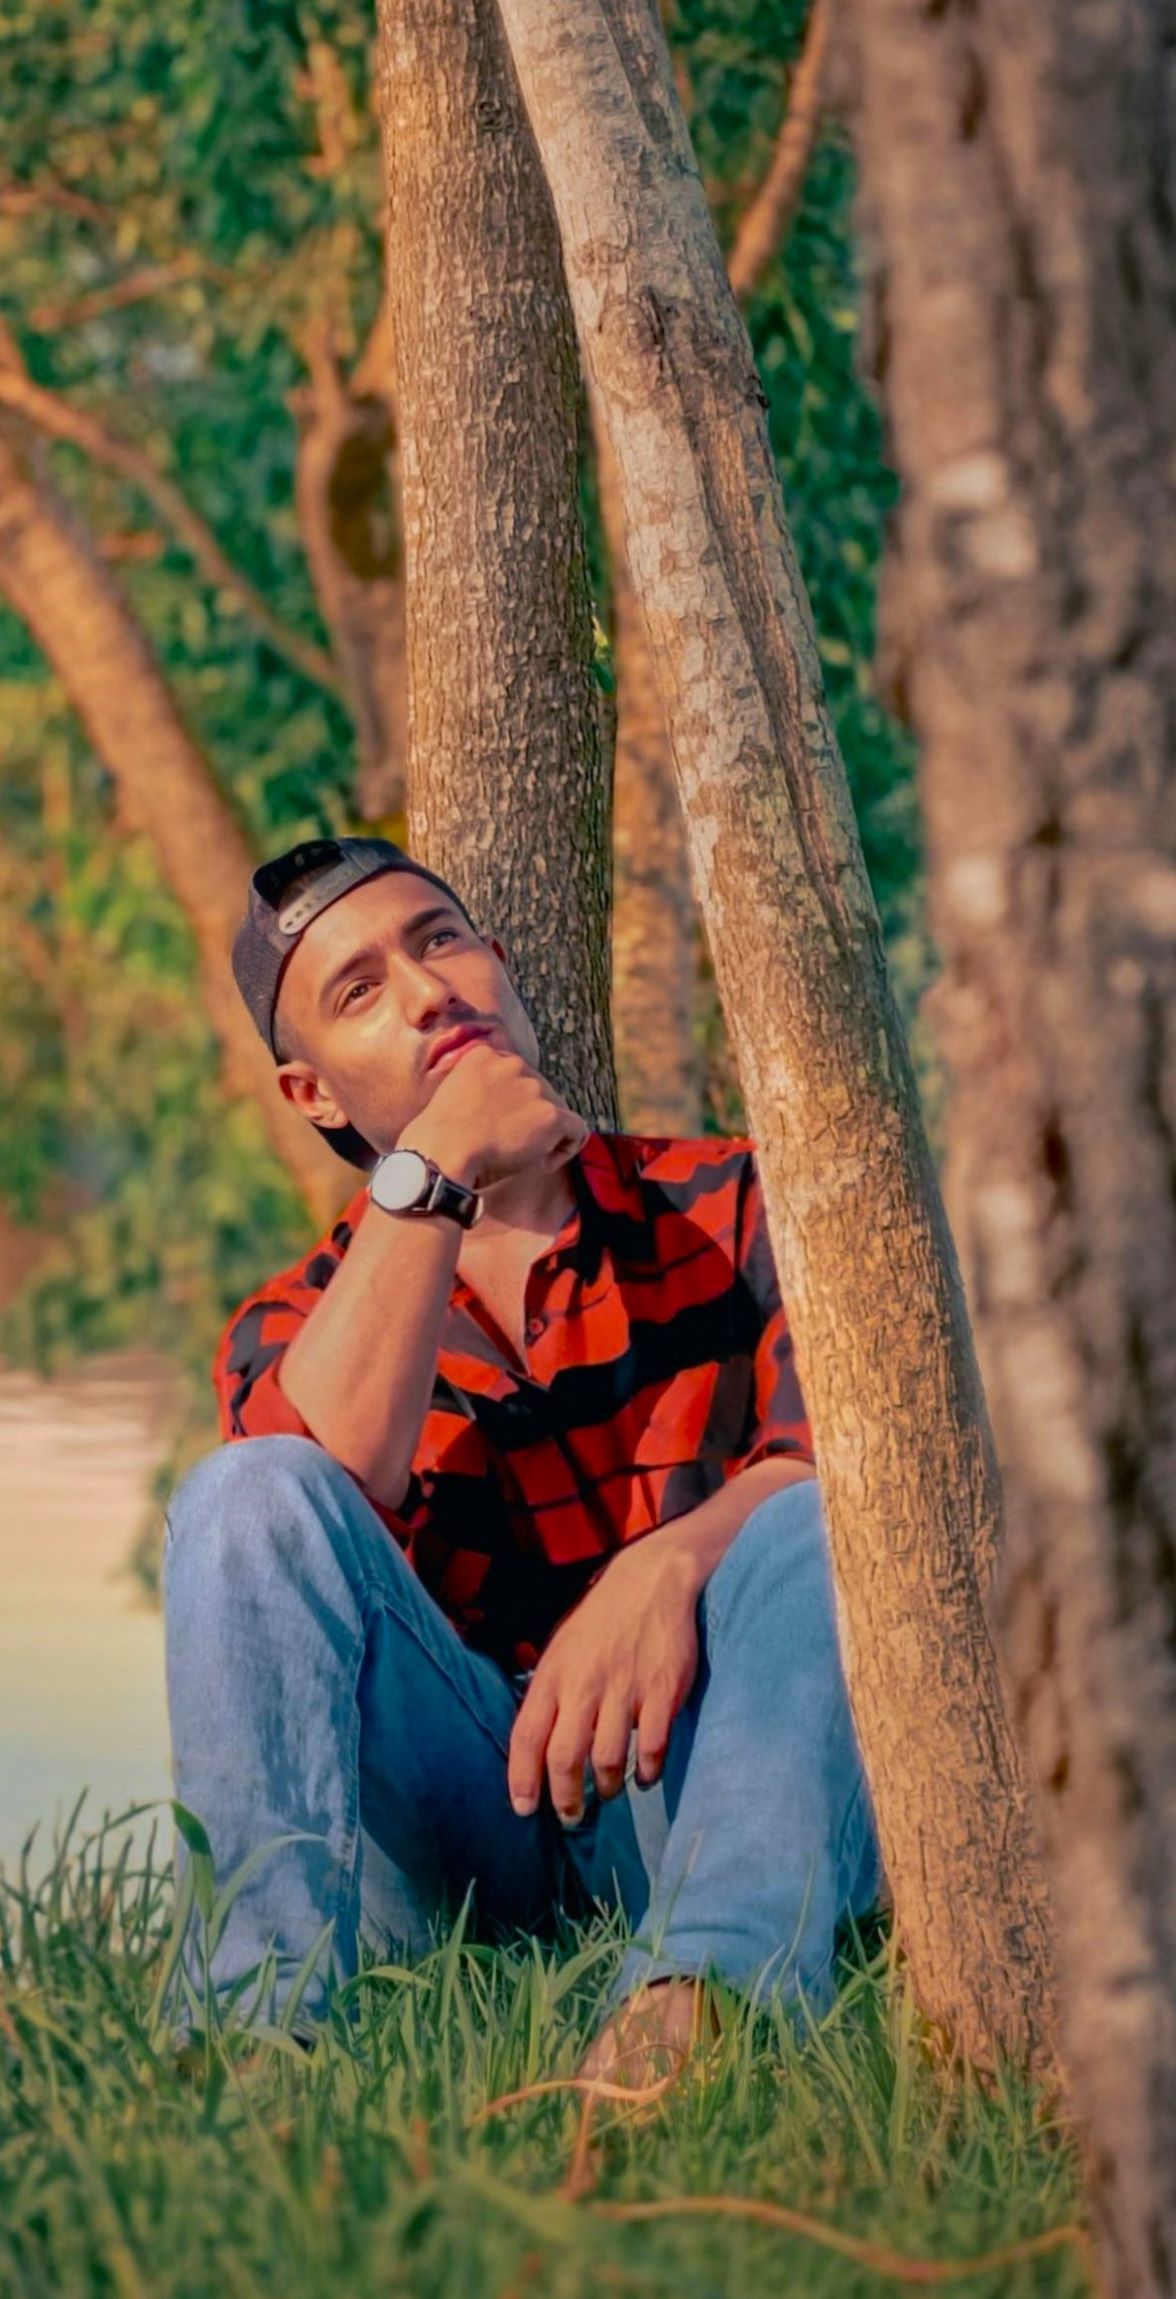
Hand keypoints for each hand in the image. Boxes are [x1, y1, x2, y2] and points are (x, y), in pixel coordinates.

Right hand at [401, 1041, 587, 1191]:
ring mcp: (534, 1087)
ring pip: (558, 1110)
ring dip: (546, 1135)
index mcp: (485, 1054)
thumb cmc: (440, 1138)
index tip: (501, 1125)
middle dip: (531, 1118)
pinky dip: (566, 1149)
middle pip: (541, 1091)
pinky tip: (543, 1164)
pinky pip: (577, 1130)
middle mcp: (513, 1063)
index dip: (515, 1102)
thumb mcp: (454, 1096)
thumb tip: (506, 1109)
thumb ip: (481, 1089)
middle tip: (511, 1145)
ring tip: (523, 1157)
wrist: (441, 1152)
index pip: (517, 1074)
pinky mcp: (550, 1114)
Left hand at [507, 1537, 701, 1824]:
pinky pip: (651, 1748)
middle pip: (565, 1757)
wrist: (652, 1582)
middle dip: (565, 1798)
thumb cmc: (601, 1621)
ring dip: (606, 1787)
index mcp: (554, 1675)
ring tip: (607, 1791)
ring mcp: (626, 1691)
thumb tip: (535, 1746)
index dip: (522, 1778)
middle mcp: (585, 1685)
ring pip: (608, 1760)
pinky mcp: (663, 1693)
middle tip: (570, 1816)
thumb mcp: (562, 1648)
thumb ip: (549, 1693)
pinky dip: (646, 1772)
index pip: (527, 1735)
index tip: (523, 1809)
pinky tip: (644, 1775)